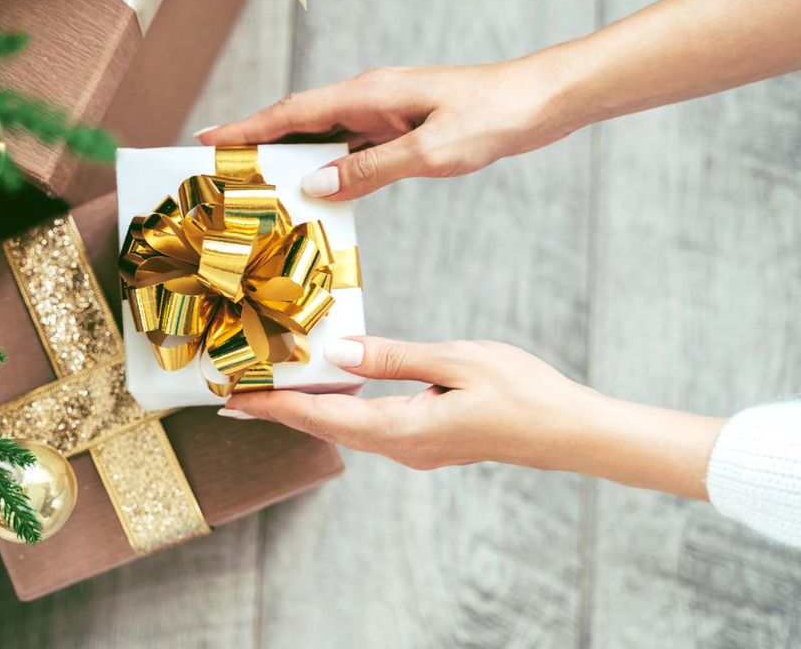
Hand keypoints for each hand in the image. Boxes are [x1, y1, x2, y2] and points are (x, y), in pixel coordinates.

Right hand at [195, 59, 576, 200]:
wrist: (540, 102)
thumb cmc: (493, 116)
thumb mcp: (431, 152)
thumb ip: (371, 170)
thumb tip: (317, 184)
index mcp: (369, 94)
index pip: (292, 112)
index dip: (246, 127)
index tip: (208, 139)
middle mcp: (370, 98)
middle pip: (298, 121)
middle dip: (256, 142)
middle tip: (218, 168)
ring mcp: (385, 113)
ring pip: (323, 136)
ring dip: (290, 157)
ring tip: (256, 184)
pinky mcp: (401, 128)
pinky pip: (351, 148)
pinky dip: (327, 167)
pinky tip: (318, 190)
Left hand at [220, 336, 724, 498]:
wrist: (567, 431)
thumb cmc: (521, 392)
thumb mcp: (455, 360)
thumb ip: (393, 357)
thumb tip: (336, 353)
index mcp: (403, 428)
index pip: (323, 416)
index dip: (275, 407)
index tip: (233, 399)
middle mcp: (401, 447)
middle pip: (325, 426)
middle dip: (278, 410)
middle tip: (233, 394)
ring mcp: (414, 449)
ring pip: (345, 428)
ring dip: (307, 409)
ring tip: (269, 389)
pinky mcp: (426, 441)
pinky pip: (368, 426)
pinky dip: (338, 408)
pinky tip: (330, 389)